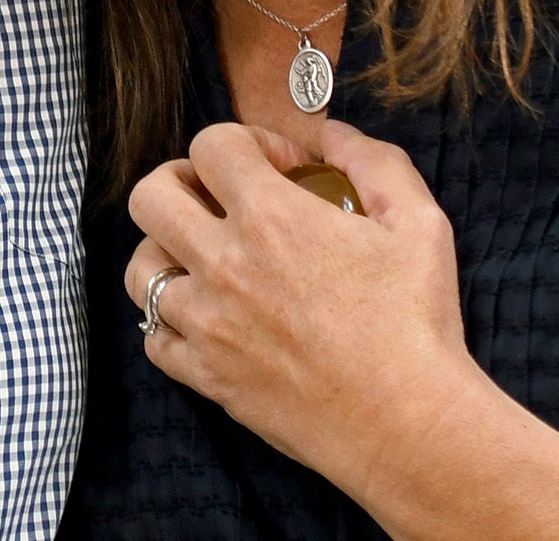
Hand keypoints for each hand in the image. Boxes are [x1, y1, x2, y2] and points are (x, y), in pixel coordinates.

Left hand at [124, 119, 480, 498]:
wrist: (408, 425)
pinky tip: (210, 317)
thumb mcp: (418, 221)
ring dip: (168, 251)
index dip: (247, 142)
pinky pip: (153, 338)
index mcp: (270, 217)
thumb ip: (373, 160)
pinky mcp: (206, 376)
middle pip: (150, 196)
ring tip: (207, 257)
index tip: (283, 170)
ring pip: (140, 267)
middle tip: (219, 198)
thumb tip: (330, 133)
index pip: (211, 143)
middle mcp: (224, 264)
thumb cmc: (418, 323)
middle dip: (180, 181)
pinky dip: (172, 322)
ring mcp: (207, 324)